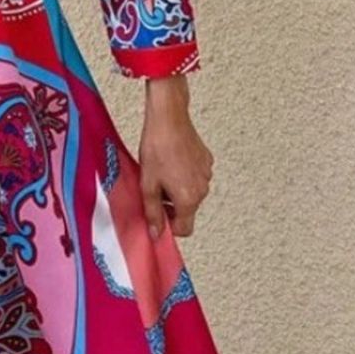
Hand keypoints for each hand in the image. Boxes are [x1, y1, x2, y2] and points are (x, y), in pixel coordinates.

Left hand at [138, 75, 213, 239]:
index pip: (184, 229)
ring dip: (177, 189)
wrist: (168, 119)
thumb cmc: (156, 149)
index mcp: (188, 199)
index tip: (156, 215)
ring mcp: (207, 174)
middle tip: (154, 187)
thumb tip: (156, 234)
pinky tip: (172, 161)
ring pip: (191, 193)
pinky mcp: (207, 161)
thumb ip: (152, 213)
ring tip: (162, 171)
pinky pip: (195, 177)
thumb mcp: (147, 184)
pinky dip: (184, 175)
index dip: (169, 226)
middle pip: (187, 210)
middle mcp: (202, 189)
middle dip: (171, 205)